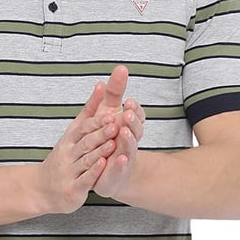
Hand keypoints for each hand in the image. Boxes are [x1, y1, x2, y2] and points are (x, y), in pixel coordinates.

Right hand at [38, 82, 119, 213]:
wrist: (42, 188)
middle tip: (115, 124)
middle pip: (85, 142)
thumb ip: (90, 110)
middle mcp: (68, 154)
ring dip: (99, 151)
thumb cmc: (63, 158)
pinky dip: (93, 172)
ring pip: (85, 160)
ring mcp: (69, 171)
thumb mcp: (74, 132)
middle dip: (99, 134)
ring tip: (113, 144)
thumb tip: (101, 84)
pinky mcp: (73, 188)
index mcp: (70, 139)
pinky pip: (84, 179)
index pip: (83, 128)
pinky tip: (102, 165)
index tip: (111, 114)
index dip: (96, 122)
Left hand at [92, 65, 145, 197]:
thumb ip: (114, 91)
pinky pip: (122, 167)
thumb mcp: (106, 111)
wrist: (104, 171)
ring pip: (130, 146)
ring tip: (124, 131)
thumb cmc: (106, 137)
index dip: (134, 109)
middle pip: (135, 129)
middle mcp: (130, 140)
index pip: (136, 115)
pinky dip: (123, 163)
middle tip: (128, 113)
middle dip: (132, 121)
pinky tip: (122, 158)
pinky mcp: (117, 172)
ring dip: (129, 139)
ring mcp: (125, 156)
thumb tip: (120, 67)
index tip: (129, 101)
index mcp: (128, 125)